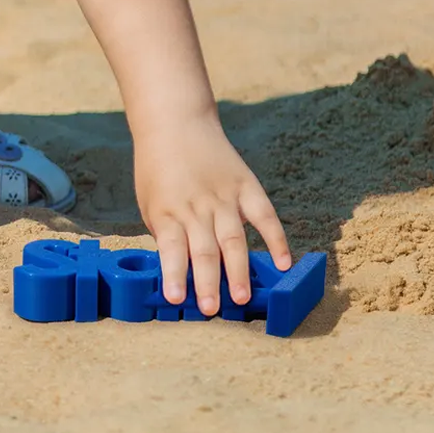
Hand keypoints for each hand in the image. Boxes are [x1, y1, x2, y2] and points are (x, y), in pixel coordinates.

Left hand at [135, 115, 291, 315]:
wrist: (175, 123)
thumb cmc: (157, 170)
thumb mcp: (150, 203)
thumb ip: (167, 235)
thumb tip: (182, 272)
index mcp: (168, 211)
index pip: (172, 248)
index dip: (175, 274)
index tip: (176, 298)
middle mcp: (196, 206)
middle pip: (205, 249)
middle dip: (209, 282)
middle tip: (212, 309)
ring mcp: (223, 195)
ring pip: (234, 238)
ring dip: (239, 270)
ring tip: (243, 298)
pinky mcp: (245, 185)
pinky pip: (264, 215)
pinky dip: (276, 239)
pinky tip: (284, 262)